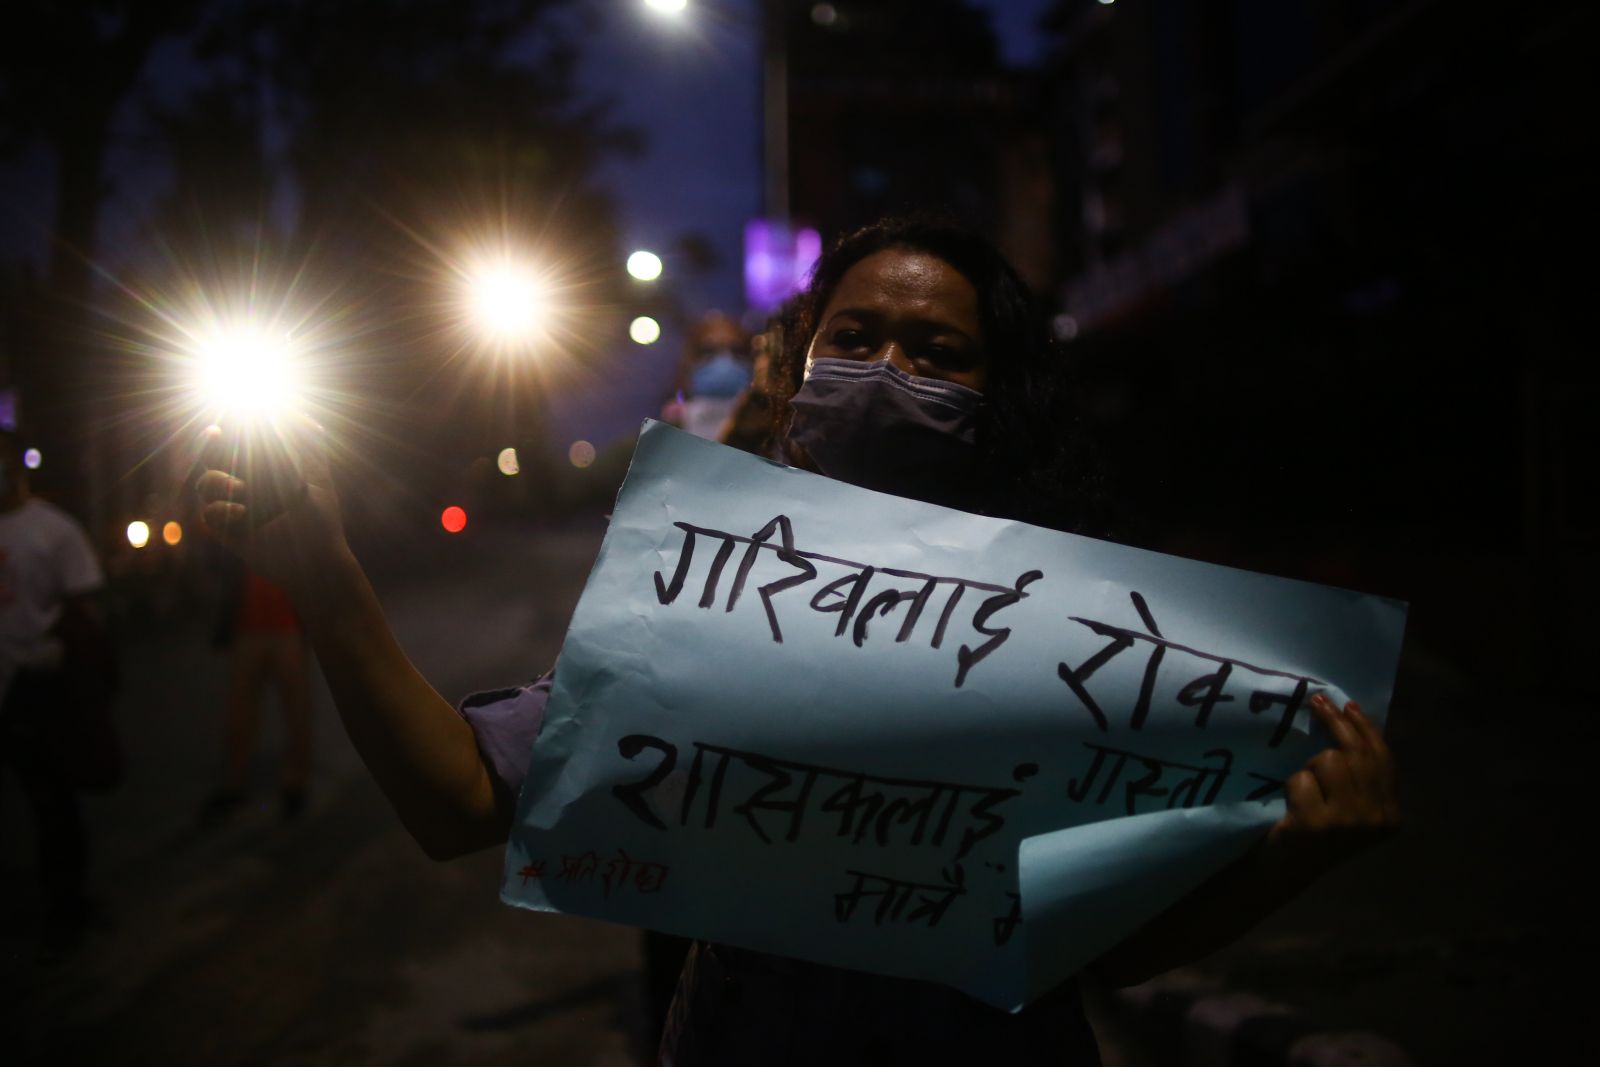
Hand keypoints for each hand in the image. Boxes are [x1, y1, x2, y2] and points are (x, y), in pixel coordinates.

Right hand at [193, 417, 350, 598]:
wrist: (317, 562)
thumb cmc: (321, 520)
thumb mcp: (316, 477)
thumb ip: (309, 444)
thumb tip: (295, 411)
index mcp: (265, 470)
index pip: (238, 443)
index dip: (230, 430)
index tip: (230, 419)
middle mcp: (246, 486)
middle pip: (213, 458)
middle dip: (207, 445)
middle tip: (213, 433)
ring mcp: (234, 507)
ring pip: (205, 483)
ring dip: (216, 481)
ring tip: (243, 491)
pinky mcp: (227, 531)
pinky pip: (209, 513)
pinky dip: (220, 509)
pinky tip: (243, 514)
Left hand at [1266, 692, 1399, 871]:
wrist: (1286, 873)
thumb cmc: (1317, 833)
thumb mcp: (1352, 808)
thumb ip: (1361, 776)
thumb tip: (1352, 720)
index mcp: (1391, 816)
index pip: (1383, 759)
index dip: (1365, 728)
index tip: (1348, 704)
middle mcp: (1376, 819)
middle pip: (1357, 754)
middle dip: (1335, 722)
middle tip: (1318, 701)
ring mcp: (1348, 822)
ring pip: (1328, 761)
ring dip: (1309, 767)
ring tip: (1305, 790)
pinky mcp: (1316, 823)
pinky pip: (1301, 779)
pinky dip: (1291, 786)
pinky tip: (1292, 807)